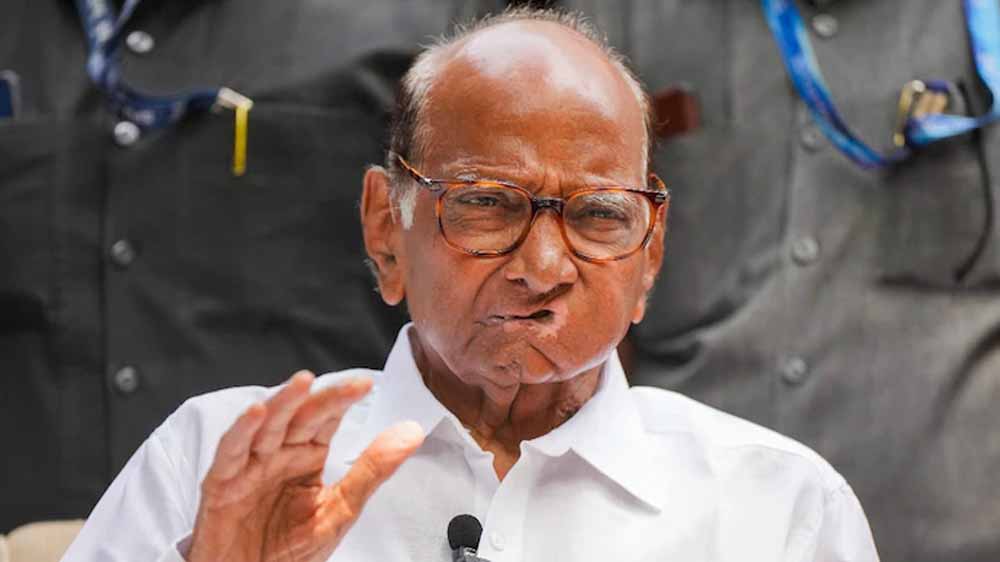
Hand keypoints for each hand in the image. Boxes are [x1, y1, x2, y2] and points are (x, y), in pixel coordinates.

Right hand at [187, 371, 423, 561]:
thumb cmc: (288, 551)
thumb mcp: (340, 509)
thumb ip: (373, 468)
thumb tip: (411, 433)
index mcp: (305, 457)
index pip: (325, 419)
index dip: (343, 400)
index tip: (366, 385)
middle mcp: (277, 454)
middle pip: (299, 417)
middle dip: (322, 398)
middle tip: (347, 385)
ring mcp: (248, 466)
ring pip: (265, 425)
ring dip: (283, 402)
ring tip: (302, 383)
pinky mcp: (221, 483)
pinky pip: (230, 452)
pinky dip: (240, 431)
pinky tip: (255, 413)